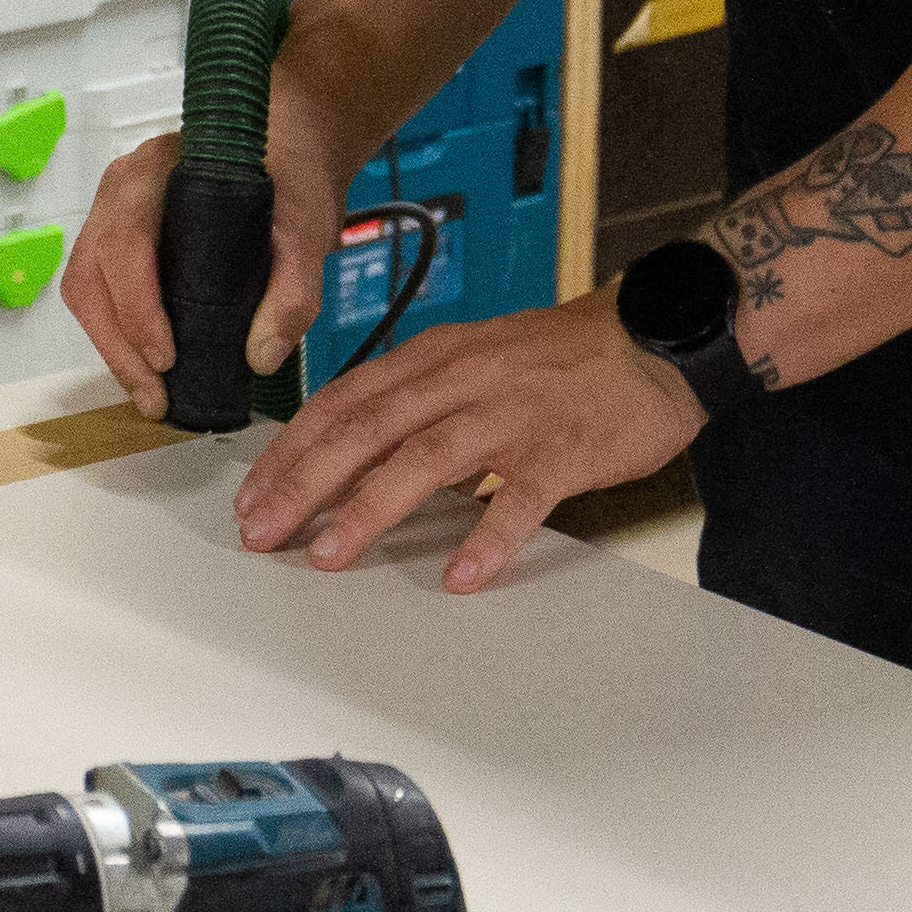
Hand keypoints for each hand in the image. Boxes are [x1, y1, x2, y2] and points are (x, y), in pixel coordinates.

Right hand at [62, 76, 356, 415]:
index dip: (136, 303)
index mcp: (155, 169)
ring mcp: (111, 217)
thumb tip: (261, 356)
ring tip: (151, 397)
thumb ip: (294, 286)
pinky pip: (99, 295)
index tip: (166, 356)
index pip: (125, 239)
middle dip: (118, 343)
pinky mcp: (119, 246)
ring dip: (112, 348)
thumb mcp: (307, 225)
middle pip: (91, 272)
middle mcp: (120, 191)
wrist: (287, 149)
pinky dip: (117, 338)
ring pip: (85, 289)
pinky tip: (148, 373)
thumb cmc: (290, 175)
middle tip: (156, 397)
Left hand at [233, 293, 701, 594]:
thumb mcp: (476, 358)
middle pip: (366, 429)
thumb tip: (361, 450)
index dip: (291, 450)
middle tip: (263, 531)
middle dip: (305, 483)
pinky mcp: (563, 448)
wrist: (658, 336)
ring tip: (329, 555)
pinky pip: (520, 497)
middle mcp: (462, 378)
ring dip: (369, 509)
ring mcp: (511, 412)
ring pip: (425, 459)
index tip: (253, 494)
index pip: (343, 402)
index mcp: (435, 356)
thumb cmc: (564, 356)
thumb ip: (421, 399)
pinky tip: (461, 574)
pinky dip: (488, 536)